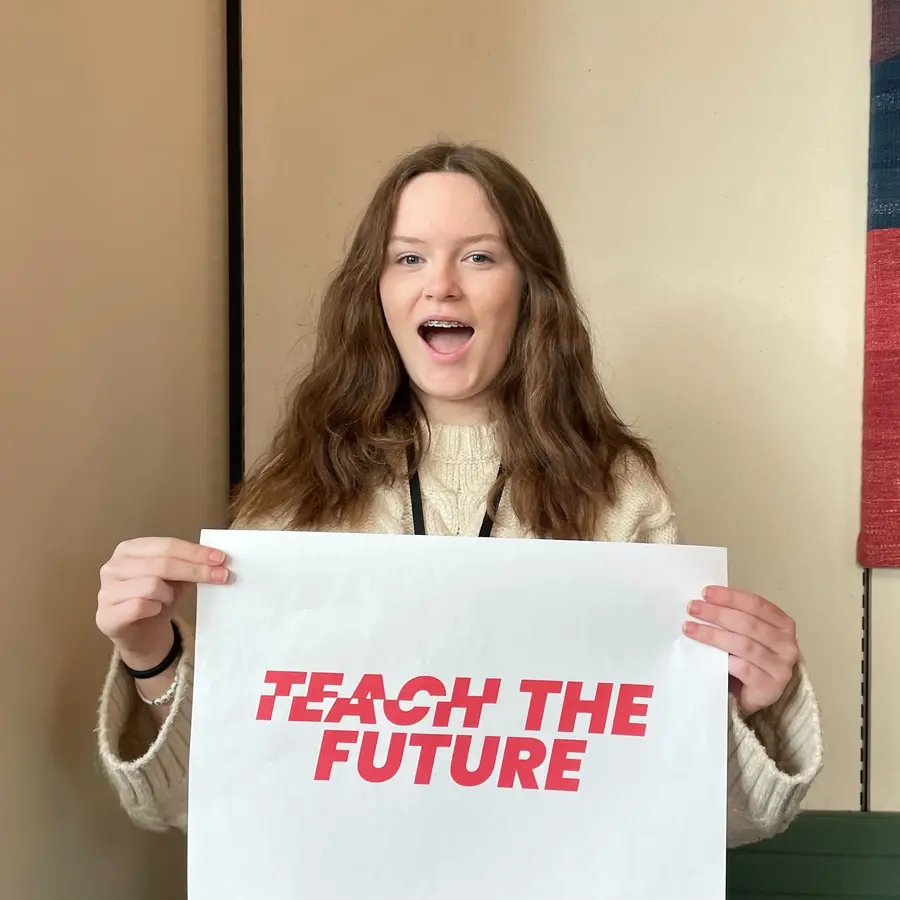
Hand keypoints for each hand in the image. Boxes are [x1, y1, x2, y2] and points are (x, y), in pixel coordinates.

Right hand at [96, 537, 229, 669]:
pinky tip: (154, 611)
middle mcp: (113, 566)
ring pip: (152, 585)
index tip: (221, 558)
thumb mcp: (176, 579)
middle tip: (221, 576)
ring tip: (166, 601)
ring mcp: (105, 590)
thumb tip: (217, 560)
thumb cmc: (157, 601)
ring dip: (168, 595)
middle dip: (195, 570)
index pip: (167, 545)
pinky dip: (155, 608)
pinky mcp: (105, 615)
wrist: (140, 635)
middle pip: (162, 563)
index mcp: (130, 549)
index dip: (195, 552)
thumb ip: (190, 566)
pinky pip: (141, 606)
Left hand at [683, 586, 799, 717]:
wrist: (754, 695)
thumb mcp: (746, 634)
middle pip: (748, 623)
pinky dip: (723, 660)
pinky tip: (705, 655)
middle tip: (692, 609)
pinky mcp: (770, 688)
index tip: (706, 593)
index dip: (731, 597)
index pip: (757, 604)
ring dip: (713, 635)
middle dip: (717, 614)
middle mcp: (787, 645)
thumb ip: (734, 618)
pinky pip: (743, 669)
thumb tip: (704, 601)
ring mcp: (781, 668)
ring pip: (744, 645)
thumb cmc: (748, 658)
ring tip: (690, 629)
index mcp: (783, 625)